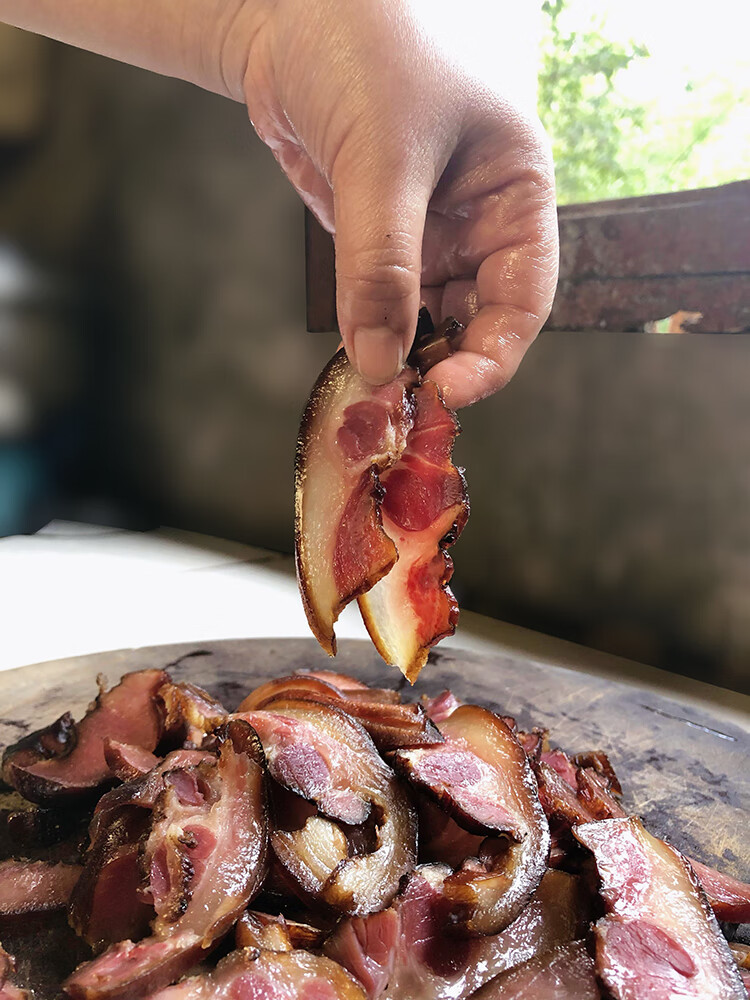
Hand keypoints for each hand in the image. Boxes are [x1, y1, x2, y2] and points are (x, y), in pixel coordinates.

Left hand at [230, 0, 558, 406]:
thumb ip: (382, 263)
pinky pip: (382, 297)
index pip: (524, 294)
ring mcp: (426, 228)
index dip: (493, 352)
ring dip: (404, 353)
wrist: (285, 7)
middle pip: (477, 316)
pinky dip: (370, 330)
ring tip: (376, 388)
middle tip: (404, 402)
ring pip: (427, 315)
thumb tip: (378, 358)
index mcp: (513, 188)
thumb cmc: (365, 44)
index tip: (448, 390)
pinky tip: (356, 355)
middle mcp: (477, 216)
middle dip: (445, 362)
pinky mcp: (377, 233)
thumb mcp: (384, 155)